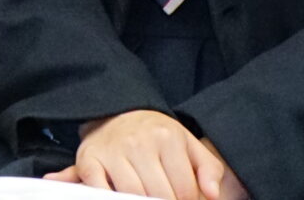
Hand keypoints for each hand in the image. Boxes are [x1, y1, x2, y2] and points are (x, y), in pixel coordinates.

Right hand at [41, 111, 231, 197]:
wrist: (116, 113)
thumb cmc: (156, 135)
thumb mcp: (187, 143)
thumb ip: (208, 168)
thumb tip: (213, 195)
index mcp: (168, 137)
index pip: (185, 190)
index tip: (182, 198)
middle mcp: (139, 142)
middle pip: (160, 196)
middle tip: (162, 198)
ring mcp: (113, 151)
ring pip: (133, 196)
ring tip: (146, 197)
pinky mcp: (90, 160)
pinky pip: (100, 190)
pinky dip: (110, 198)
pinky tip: (120, 197)